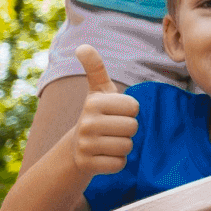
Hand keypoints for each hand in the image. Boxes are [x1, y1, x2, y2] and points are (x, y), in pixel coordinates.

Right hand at [71, 47, 136, 175]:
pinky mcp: (87, 164)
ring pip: (127, 146)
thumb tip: (83, 46)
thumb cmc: (98, 115)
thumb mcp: (98, 91)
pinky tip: (105, 156)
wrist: (76, 148)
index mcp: (94, 103)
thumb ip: (96, 68)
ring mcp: (85, 145)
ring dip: (123, 146)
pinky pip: (120, 163)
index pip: (134, 108)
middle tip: (112, 129)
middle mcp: (86, 123)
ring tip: (109, 142)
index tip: (116, 113)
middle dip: (127, 130)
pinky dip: (117, 162)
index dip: (130, 111)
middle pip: (132, 127)